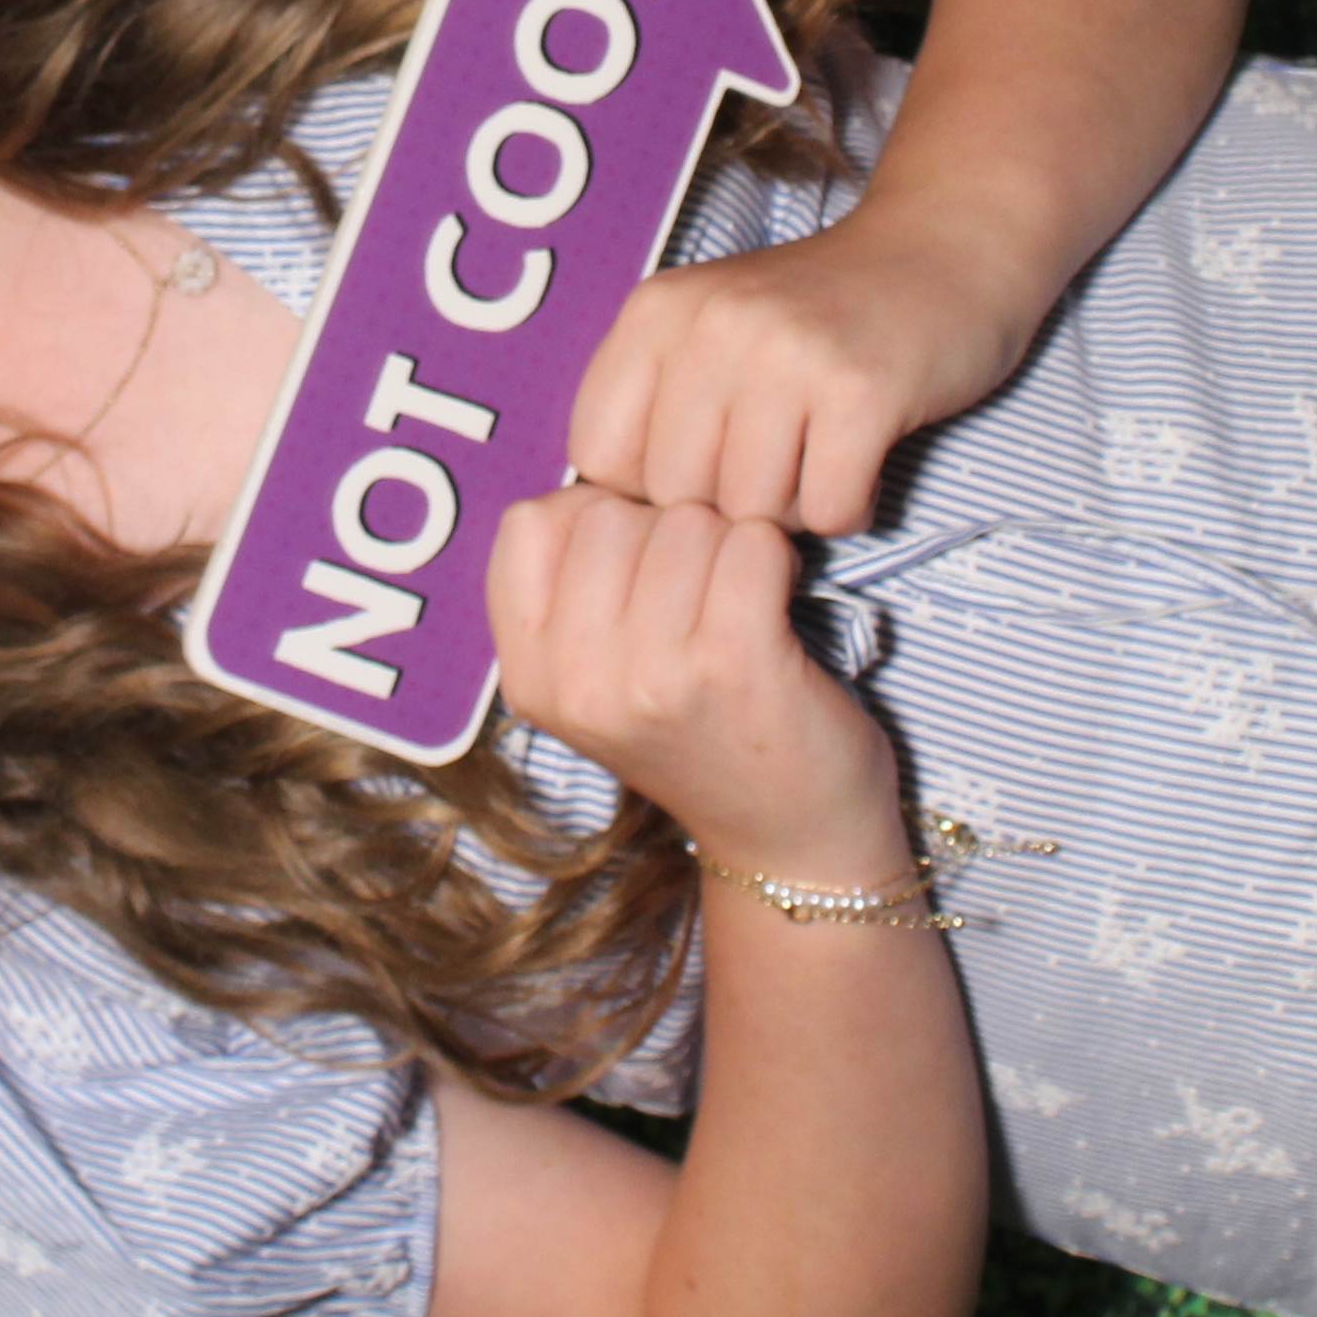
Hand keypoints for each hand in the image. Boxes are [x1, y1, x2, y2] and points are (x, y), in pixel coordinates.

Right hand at [490, 489, 896, 876]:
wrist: (788, 842)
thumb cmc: (701, 736)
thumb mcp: (597, 682)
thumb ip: (573, 592)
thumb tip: (597, 474)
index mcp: (531, 679)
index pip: (529, 524)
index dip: (590, 516)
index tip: (635, 560)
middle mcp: (578, 682)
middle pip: (609, 513)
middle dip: (665, 527)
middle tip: (700, 585)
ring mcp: (653, 677)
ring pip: (684, 521)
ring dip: (727, 542)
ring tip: (740, 598)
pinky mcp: (734, 666)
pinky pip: (750, 544)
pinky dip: (775, 556)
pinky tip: (779, 598)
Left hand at [565, 204, 1029, 537]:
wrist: (942, 250)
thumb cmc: (816, 315)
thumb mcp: (709, 328)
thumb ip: (654, 403)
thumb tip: (614, 519)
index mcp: (657, 311)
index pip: (600, 456)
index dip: (648, 487)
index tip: (702, 463)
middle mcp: (711, 325)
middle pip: (677, 497)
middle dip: (726, 505)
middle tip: (775, 463)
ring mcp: (786, 354)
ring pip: (752, 513)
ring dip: (792, 510)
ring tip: (818, 458)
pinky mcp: (861, 389)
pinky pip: (827, 509)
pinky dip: (849, 507)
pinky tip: (861, 463)